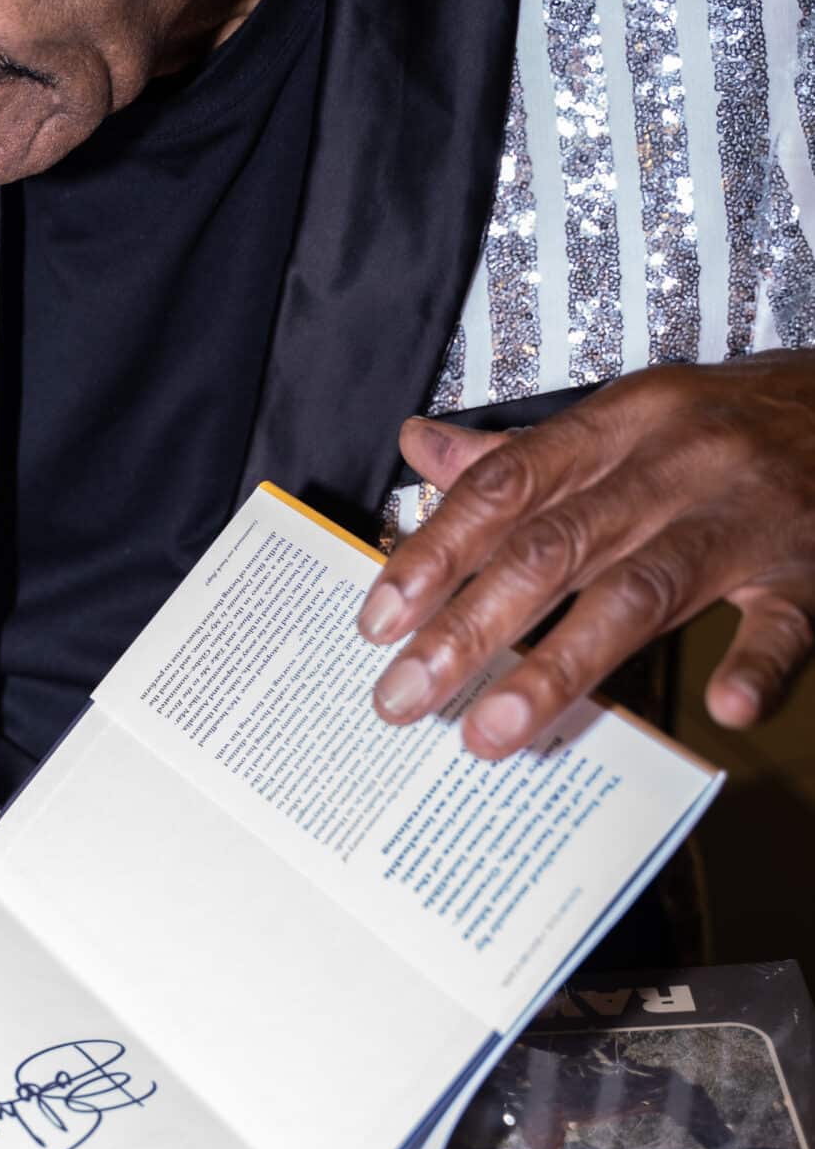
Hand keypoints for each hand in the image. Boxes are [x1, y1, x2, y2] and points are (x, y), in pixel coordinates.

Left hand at [357, 352, 814, 755]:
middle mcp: (675, 464)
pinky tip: (724, 708)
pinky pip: (783, 623)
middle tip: (404, 699)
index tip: (378, 620)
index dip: (436, 553)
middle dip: (470, 629)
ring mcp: (744, 519)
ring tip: (495, 731)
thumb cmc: (728, 424)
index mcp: (622, 422)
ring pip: (642, 592)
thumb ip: (526, 453)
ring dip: (562, 664)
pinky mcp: (809, 572)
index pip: (507, 487)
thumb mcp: (628, 417)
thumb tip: (422, 450)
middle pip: (554, 547)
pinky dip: (756, 665)